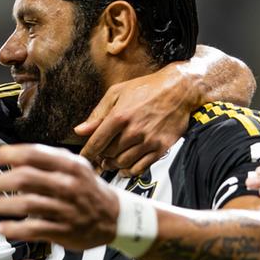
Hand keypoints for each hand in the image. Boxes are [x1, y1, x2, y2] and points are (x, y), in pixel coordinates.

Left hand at [0, 144, 119, 249]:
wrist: (114, 217)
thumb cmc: (88, 189)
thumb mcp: (76, 165)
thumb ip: (49, 158)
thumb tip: (15, 155)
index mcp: (69, 165)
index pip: (33, 155)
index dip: (8, 154)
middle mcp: (67, 185)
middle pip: (25, 179)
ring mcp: (66, 209)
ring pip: (27, 204)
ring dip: (3, 205)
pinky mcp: (63, 230)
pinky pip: (33, 229)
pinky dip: (14, 229)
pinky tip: (1, 228)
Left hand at [74, 63, 198, 176]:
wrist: (179, 89)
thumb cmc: (147, 88)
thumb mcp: (117, 93)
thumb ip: (97, 114)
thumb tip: (80, 130)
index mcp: (120, 116)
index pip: (96, 142)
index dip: (87, 153)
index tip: (84, 157)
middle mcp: (134, 130)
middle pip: (109, 154)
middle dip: (101, 157)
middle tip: (100, 155)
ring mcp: (148, 141)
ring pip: (123, 163)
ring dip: (114, 165)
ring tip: (111, 161)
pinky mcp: (161, 148)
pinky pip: (141, 168)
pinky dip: (129, 171)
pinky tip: (125, 168)